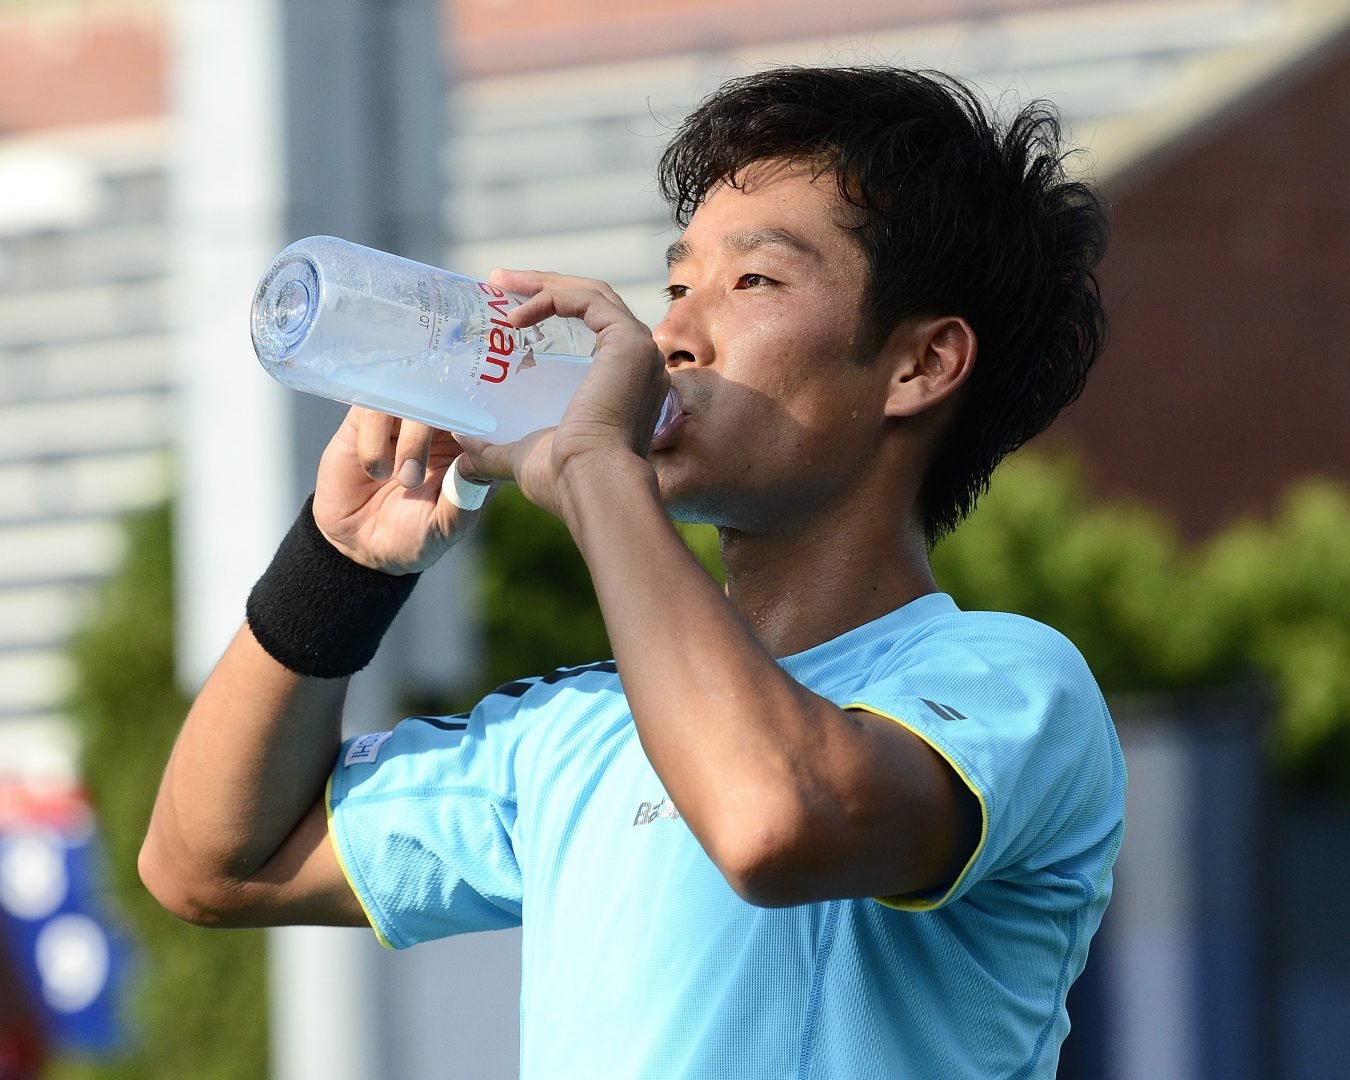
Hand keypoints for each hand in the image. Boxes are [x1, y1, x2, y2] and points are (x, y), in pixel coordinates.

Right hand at [312, 406, 490, 573]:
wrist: (359, 545)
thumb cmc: (414, 534)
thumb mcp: (449, 524)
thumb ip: (468, 494)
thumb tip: (480, 457)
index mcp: (467, 447)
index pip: (486, 415)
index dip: (488, 415)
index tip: (481, 434)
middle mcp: (438, 428)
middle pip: (453, 396)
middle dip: (450, 422)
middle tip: (444, 456)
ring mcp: (402, 422)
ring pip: (415, 398)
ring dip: (414, 441)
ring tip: (407, 480)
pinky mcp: (366, 422)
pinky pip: (374, 410)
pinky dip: (376, 443)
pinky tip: (377, 472)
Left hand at [455, 270, 669, 519]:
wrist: (593, 486)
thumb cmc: (566, 481)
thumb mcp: (521, 457)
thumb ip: (493, 448)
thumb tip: (459, 442)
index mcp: (626, 386)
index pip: (592, 330)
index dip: (550, 311)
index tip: (508, 311)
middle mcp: (640, 364)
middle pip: (593, 303)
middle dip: (542, 287)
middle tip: (498, 282)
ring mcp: (641, 351)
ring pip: (593, 294)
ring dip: (545, 283)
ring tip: (500, 282)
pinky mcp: (630, 342)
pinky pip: (588, 300)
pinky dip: (550, 297)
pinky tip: (515, 315)